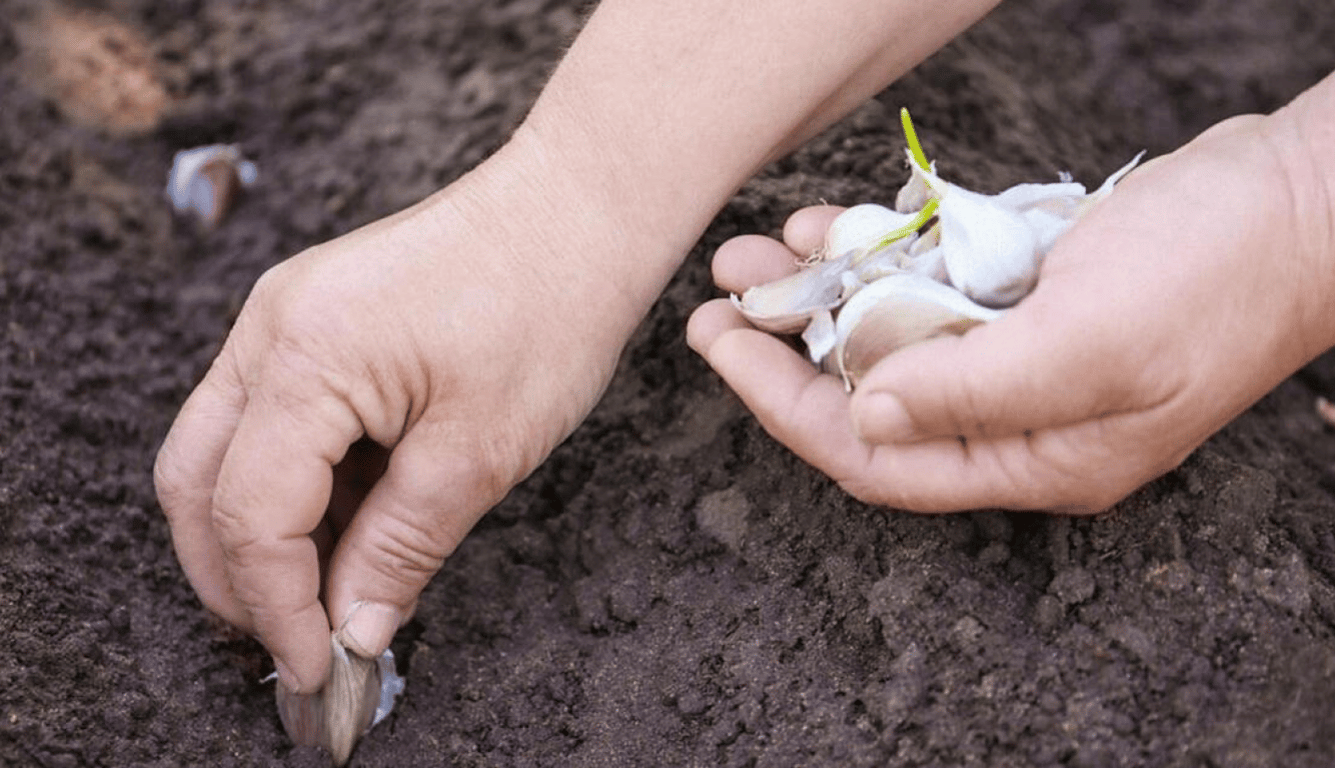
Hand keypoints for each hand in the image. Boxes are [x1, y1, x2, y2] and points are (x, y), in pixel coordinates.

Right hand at [153, 138, 643, 692]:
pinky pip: (271, 417)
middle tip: (296, 642)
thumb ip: (399, 548)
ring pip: (227, 450)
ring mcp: (284, 315)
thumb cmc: (548, 308)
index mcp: (304, 356)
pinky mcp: (313, 317)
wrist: (578, 210)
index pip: (249, 514)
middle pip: (198, 480)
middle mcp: (270, 328)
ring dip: (267, 532)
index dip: (275, 608)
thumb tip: (352, 632)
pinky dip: (296, 484)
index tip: (316, 670)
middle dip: (234, 576)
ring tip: (334, 591)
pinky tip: (350, 527)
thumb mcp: (479, 452)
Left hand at [689, 109, 1334, 513]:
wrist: (1300, 197)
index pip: (877, 459)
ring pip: (890, 335)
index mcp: (1034, 457)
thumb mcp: (1091, 342)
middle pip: (869, 398)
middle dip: (786, 348)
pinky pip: (928, 284)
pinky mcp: (1028, 294)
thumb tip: (863, 415)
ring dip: (819, 293)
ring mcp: (1022, 353)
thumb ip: (972, 390)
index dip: (787, 408)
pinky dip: (876, 256)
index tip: (722, 353)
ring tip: (753, 252)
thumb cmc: (1217, 277)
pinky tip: (829, 226)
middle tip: (717, 304)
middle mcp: (1018, 416)